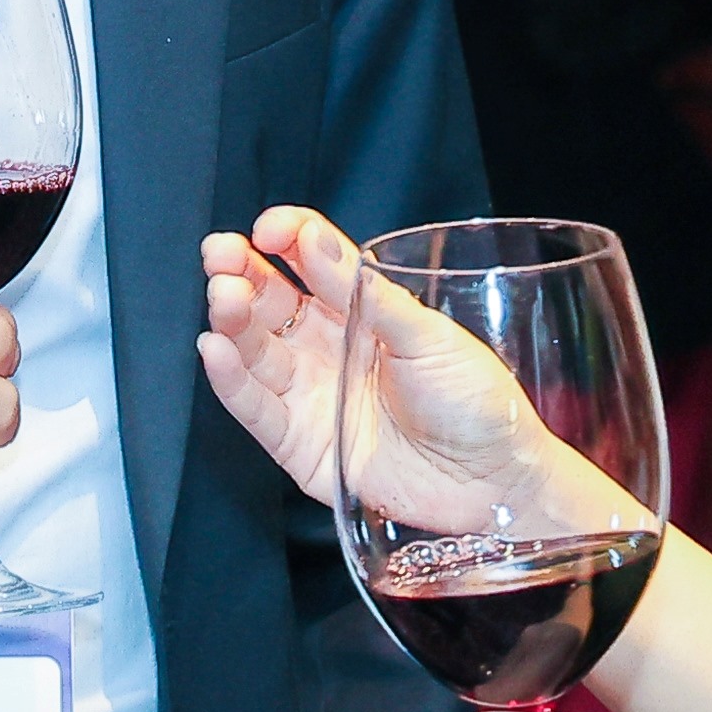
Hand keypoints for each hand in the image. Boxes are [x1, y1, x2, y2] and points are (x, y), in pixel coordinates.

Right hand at [195, 206, 586, 533]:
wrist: (495, 482)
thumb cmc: (476, 403)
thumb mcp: (427, 335)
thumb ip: (366, 292)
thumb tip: (315, 238)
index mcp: (362, 312)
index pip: (310, 262)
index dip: (285, 239)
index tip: (269, 229)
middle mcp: (329, 349)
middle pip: (269, 302)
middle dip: (240, 273)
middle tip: (222, 256)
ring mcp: (312, 395)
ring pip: (255, 350)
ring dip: (232, 320)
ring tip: (224, 297)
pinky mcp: (302, 445)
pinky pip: (256, 409)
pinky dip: (231, 380)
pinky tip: (216, 350)